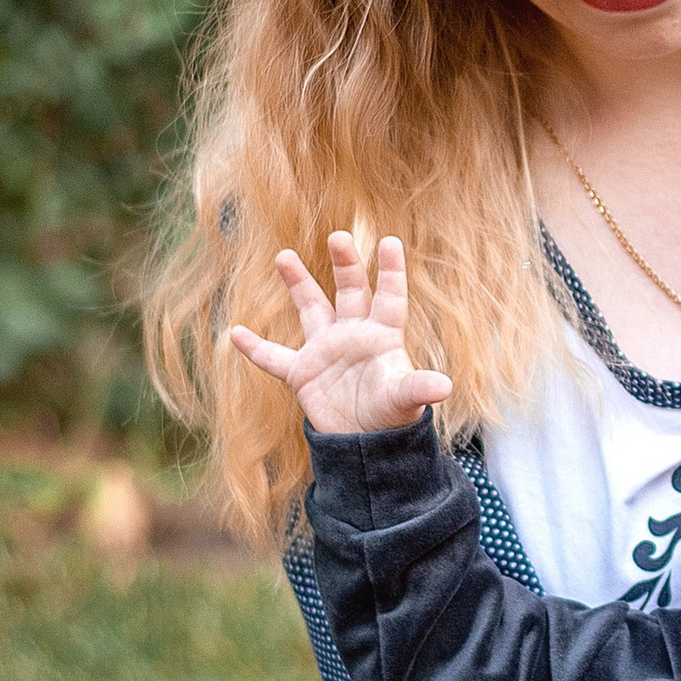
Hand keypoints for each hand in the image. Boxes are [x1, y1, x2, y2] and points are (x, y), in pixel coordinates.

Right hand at [229, 232, 452, 437]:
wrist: (365, 443)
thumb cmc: (391, 416)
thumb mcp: (404, 400)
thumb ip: (418, 387)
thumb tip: (445, 385)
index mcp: (383, 336)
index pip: (390, 297)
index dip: (390, 271)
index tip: (390, 241)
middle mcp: (354, 334)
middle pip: (351, 291)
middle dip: (345, 265)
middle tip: (339, 236)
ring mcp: (326, 350)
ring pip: (311, 308)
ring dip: (298, 283)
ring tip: (284, 256)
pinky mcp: (302, 372)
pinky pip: (274, 357)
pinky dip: (255, 348)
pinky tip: (235, 332)